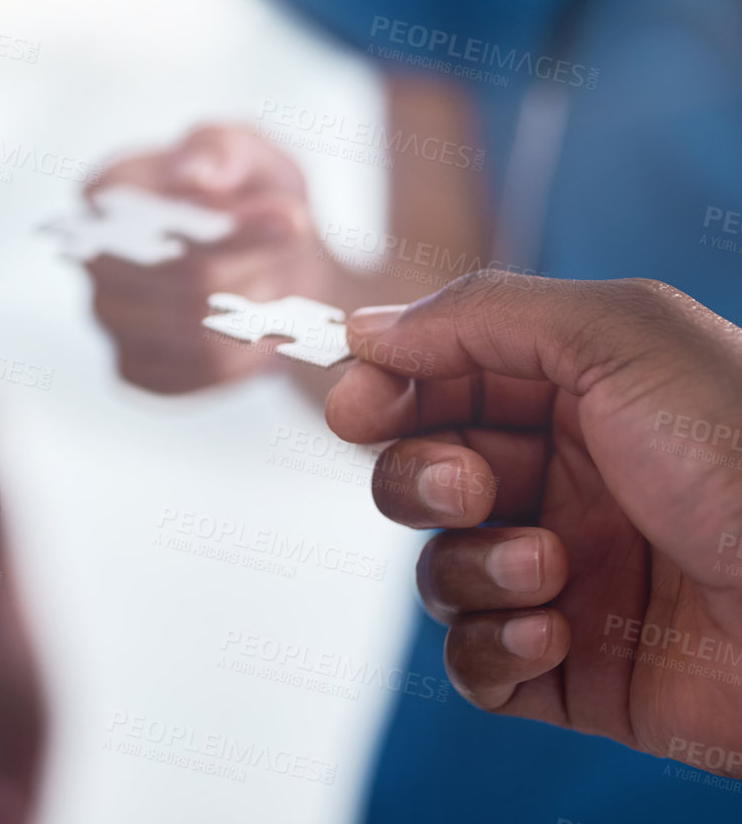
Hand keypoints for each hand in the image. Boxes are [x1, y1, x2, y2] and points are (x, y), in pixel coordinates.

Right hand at [86, 125, 335, 392]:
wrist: (270, 261)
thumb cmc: (250, 197)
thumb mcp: (250, 153)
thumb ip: (223, 151)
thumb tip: (195, 175)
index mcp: (108, 192)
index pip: (152, 214)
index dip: (223, 222)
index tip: (292, 216)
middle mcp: (92, 257)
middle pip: (181, 277)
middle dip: (254, 267)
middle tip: (296, 253)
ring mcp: (106, 317)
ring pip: (192, 331)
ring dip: (255, 314)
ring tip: (278, 288)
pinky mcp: (131, 367)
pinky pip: (194, 372)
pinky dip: (242, 357)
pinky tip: (256, 330)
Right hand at [328, 272, 741, 774]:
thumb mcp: (623, 337)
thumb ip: (484, 315)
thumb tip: (369, 330)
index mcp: (581, 397)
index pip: (444, 382)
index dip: (389, 390)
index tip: (360, 408)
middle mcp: (567, 483)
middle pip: (420, 471)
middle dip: (420, 478)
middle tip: (466, 487)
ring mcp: (565, 577)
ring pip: (438, 567)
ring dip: (473, 565)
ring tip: (551, 568)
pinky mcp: (570, 669)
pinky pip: (474, 661)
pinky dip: (491, 647)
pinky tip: (554, 633)